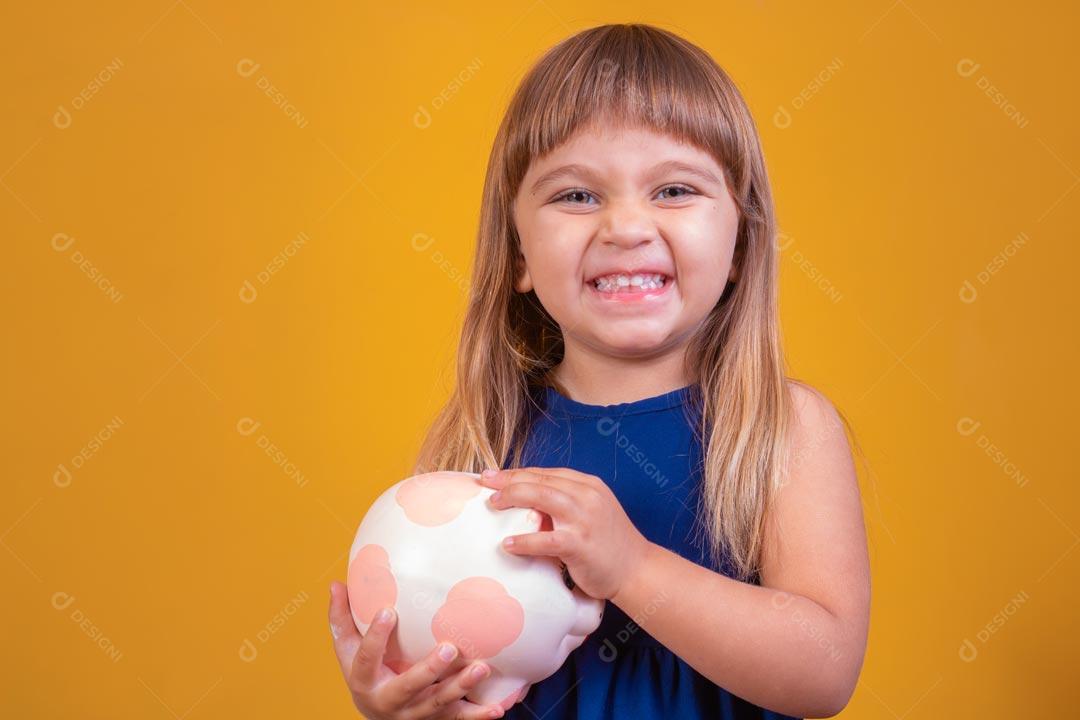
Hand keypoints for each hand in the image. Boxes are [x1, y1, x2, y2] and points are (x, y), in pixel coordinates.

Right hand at [328, 581, 506, 718]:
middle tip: (451, 648)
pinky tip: (497, 708)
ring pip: (439, 703)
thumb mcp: (347, 650)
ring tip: (482, 667)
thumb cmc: (365, 673)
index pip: (366, 658)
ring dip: (461, 687)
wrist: (378, 717)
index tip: (389, 610)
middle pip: (409, 686)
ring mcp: (414, 714)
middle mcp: (389, 701)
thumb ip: (342, 618)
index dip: (375, 636)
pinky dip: (478, 715)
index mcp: (364, 680)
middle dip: (430, 670)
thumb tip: (336, 583)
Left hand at [478, 466, 651, 599]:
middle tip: (484, 482)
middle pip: (540, 480)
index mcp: (588, 485)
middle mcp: (587, 496)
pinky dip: (524, 540)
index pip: (546, 473)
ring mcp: (585, 518)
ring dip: (513, 497)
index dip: (518, 472)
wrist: (637, 570)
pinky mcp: (580, 544)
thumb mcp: (591, 512)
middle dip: (508, 479)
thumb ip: (565, 504)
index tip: (494, 475)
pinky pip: (546, 539)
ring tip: (492, 504)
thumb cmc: (609, 544)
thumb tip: (526, 504)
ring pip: (542, 497)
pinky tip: (507, 544)